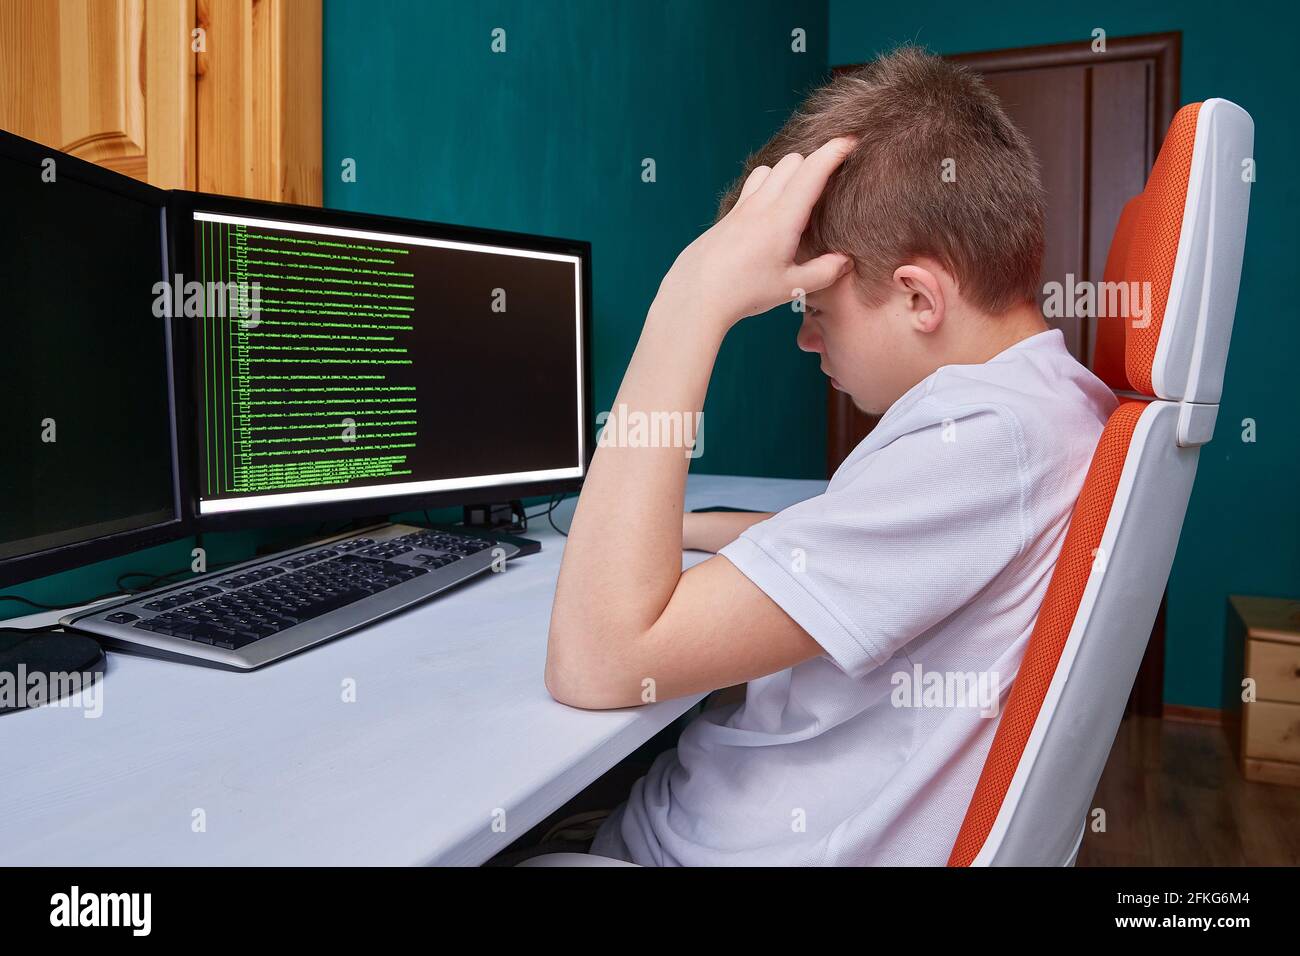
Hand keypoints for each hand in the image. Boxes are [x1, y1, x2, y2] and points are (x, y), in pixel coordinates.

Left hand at [655, 137, 856, 331]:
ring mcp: (742, 207)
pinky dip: (768, 187)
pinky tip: (771, 214)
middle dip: (815, 163)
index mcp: (782, 218)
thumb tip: (845, 260)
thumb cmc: (743, 293)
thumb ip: (824, 272)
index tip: (853, 141)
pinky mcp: (728, 215)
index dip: (835, 151)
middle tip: (831, 183)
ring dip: (788, 174)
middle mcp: (761, 204)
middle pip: (792, 161)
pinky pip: (752, 187)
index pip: (813, 171)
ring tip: (799, 198)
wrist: (695, 295)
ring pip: (769, 169)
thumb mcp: (791, 288)